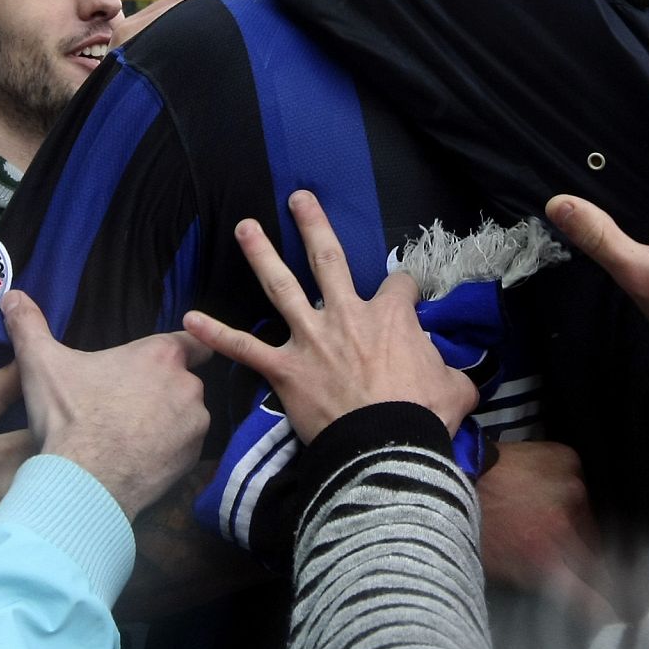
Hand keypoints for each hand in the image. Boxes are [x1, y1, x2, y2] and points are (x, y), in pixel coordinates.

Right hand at [1, 290, 210, 521]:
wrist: (83, 482)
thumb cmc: (68, 417)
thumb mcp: (41, 364)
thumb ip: (29, 326)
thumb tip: (11, 295)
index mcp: (160, 355)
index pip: (193, 342)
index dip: (181, 350)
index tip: (159, 364)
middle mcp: (188, 385)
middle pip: (182, 381)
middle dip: (161, 391)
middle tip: (125, 406)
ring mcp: (194, 423)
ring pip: (186, 415)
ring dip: (167, 422)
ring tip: (129, 436)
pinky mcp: (192, 458)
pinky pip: (185, 448)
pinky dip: (168, 451)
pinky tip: (137, 459)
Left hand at [184, 189, 477, 442]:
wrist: (385, 450)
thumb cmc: (424, 417)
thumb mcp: (457, 388)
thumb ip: (453, 372)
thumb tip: (459, 377)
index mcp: (390, 316)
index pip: (398, 286)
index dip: (403, 291)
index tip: (404, 299)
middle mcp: (346, 315)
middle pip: (328, 259)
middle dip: (313, 225)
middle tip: (298, 198)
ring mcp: (311, 340)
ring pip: (281, 287)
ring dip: (261, 255)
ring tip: (245, 227)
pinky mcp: (285, 371)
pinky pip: (245, 349)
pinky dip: (216, 335)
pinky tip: (189, 320)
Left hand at [478, 440, 613, 624]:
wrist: (458, 469)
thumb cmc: (473, 523)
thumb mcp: (503, 567)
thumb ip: (540, 581)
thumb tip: (567, 591)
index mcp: (546, 558)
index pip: (591, 595)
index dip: (602, 605)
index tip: (611, 611)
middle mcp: (567, 524)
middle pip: (595, 553)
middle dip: (583, 557)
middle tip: (558, 549)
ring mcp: (572, 488)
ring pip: (589, 518)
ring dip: (576, 522)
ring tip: (545, 515)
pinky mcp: (569, 460)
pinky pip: (581, 484)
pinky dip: (569, 490)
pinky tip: (545, 489)